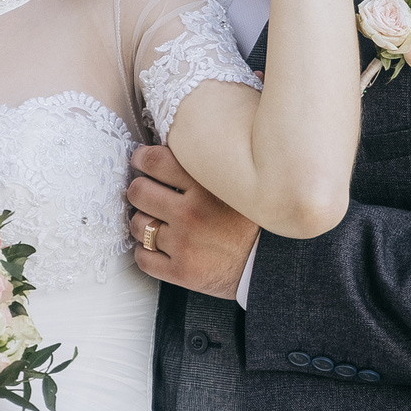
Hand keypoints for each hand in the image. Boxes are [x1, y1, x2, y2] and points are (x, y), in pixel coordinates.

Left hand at [126, 144, 258, 300]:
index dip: (142, 159)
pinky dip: (146, 252)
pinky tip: (159, 247)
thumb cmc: (255, 222)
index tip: (142, 162)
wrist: (273, 264)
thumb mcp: (238, 183)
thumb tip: (182, 138)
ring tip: (156, 221)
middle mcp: (191, 214)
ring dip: (142, 222)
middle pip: (138, 192)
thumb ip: (210, 163)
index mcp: (206, 186)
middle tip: (148, 193)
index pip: (153, 161)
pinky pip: (143, 259)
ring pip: (137, 225)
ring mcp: (184, 245)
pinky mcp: (181, 272)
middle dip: (139, 190)